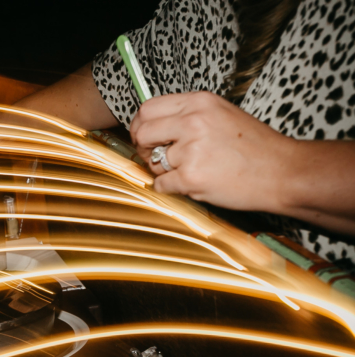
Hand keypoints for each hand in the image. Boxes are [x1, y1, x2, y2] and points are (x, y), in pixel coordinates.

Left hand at [129, 91, 295, 211]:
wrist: (282, 171)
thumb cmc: (255, 147)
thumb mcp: (221, 114)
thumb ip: (188, 116)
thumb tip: (153, 126)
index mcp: (199, 102)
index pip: (148, 108)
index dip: (140, 125)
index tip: (143, 136)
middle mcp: (193, 122)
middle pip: (142, 132)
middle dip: (143, 148)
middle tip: (155, 157)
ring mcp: (191, 149)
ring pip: (152, 162)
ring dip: (163, 171)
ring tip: (189, 170)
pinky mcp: (191, 176)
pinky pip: (161, 184)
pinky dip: (170, 188)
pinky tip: (192, 183)